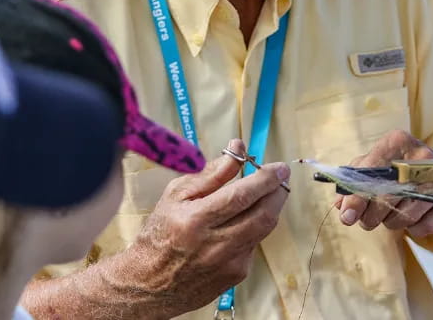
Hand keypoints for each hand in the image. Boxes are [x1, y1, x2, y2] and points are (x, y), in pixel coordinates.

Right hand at [127, 139, 289, 315]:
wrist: (151, 284)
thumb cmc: (161, 233)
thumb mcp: (176, 195)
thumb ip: (211, 173)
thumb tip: (238, 149)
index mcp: (196, 220)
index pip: (241, 196)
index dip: (265, 179)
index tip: (279, 167)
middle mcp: (216, 244)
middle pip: (263, 215)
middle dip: (278, 191)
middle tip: (281, 176)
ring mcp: (230, 263)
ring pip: (265, 229)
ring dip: (272, 206)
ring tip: (269, 192)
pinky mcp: (237, 275)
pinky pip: (255, 243)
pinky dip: (255, 227)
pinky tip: (245, 220)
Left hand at [337, 130, 432, 236]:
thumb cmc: (399, 168)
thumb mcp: (374, 164)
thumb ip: (353, 181)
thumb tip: (341, 206)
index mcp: (397, 142)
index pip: (371, 172)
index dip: (356, 198)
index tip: (347, 216)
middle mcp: (422, 157)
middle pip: (386, 198)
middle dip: (371, 216)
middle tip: (367, 220)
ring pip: (404, 216)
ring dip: (391, 222)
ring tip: (392, 213)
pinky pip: (423, 227)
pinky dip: (413, 227)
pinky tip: (414, 215)